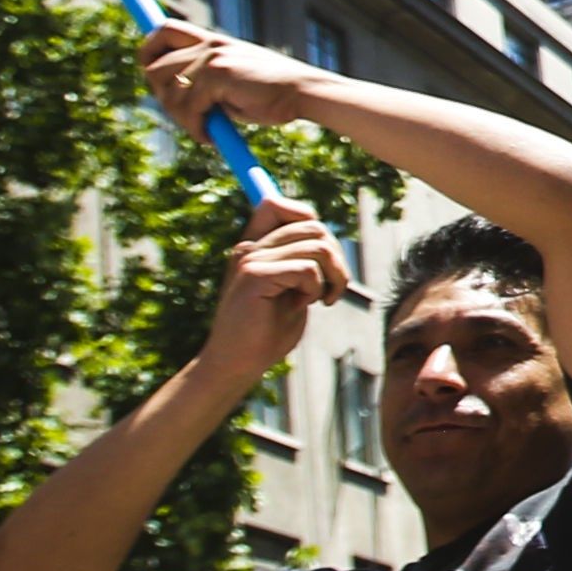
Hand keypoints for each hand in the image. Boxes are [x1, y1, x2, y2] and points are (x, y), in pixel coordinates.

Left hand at [144, 21, 318, 135]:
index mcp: (212, 41)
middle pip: (154, 67)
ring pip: (169, 93)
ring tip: (204, 129)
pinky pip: (189, 108)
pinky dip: (196, 129)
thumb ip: (203, 81)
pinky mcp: (219, 75)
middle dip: (162, 98)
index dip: (148, 50)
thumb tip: (171, 93)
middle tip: (186, 117)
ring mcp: (213, 58)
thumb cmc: (269, 94)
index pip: (164, 30)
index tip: (149, 73)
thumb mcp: (230, 81)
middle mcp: (209, 44)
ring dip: (182, 119)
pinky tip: (211, 137)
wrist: (302, 93)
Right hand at [197, 196, 350, 380]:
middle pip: (312, 225)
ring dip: (333, 275)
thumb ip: (299, 260)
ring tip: (321, 299)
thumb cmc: (264, 333)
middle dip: (336, 257)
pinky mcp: (255, 276)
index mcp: (253, 246)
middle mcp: (249, 246)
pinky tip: (304, 307)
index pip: (278, 204)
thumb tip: (326, 236)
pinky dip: (316, 289)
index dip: (308, 219)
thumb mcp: (288, 290)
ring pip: (318, 245)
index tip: (323, 258)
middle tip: (333, 289)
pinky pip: (307, 269)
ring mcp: (250, 259)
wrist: (234, 366)